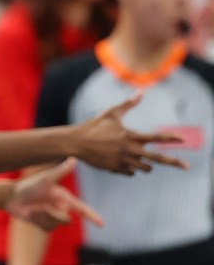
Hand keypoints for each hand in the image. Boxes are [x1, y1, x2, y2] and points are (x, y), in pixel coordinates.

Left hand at [8, 158, 102, 231]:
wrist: (11, 196)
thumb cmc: (29, 185)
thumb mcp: (45, 179)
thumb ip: (61, 172)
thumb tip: (74, 159)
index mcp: (64, 198)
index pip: (82, 209)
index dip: (92, 216)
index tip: (102, 224)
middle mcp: (60, 208)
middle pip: (65, 219)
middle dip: (52, 214)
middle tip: (40, 207)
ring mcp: (53, 217)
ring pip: (55, 225)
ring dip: (43, 217)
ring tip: (34, 209)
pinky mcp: (44, 225)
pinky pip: (47, 229)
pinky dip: (38, 222)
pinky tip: (31, 214)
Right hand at [72, 91, 188, 174]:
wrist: (76, 142)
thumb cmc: (95, 125)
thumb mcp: (112, 113)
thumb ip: (129, 104)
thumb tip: (141, 91)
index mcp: (131, 135)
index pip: (156, 137)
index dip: (171, 138)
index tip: (183, 140)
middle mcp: (130, 150)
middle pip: (158, 159)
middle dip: (175, 162)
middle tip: (187, 166)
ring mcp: (124, 161)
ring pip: (146, 168)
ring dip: (146, 164)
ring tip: (138, 157)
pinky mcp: (116, 169)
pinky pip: (131, 172)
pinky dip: (130, 168)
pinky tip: (122, 161)